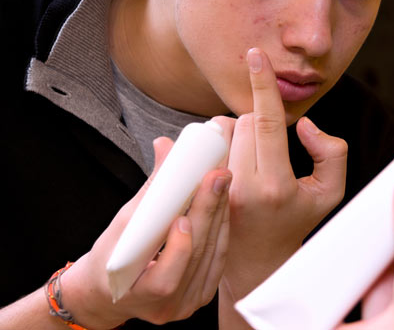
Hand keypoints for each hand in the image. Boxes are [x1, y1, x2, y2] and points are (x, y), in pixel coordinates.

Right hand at [59, 125, 232, 327]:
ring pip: (212, 256)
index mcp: (137, 296)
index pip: (165, 279)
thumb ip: (149, 191)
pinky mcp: (202, 294)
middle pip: (195, 258)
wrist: (109, 291)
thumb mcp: (120, 226)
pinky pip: (218, 258)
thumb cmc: (109, 258)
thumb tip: (166, 146)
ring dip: (219, 215)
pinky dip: (221, 228)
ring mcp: (188, 304)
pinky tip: (224, 202)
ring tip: (222, 181)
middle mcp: (167, 307)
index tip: (183, 216)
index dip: (177, 249)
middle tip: (217, 176)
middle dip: (208, 213)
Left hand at [221, 47, 347, 300]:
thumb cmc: (297, 221)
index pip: (268, 124)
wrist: (255, 264)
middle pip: (244, 122)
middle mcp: (242, 187)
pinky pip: (205, 146)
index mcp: (277, 185)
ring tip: (250, 158)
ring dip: (237, 131)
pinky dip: (220, 143)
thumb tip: (305, 125)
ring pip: (223, 131)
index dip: (262, 86)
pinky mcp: (199, 190)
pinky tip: (227, 162)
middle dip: (257, 120)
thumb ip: (332, 152)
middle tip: (268, 146)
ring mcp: (216, 191)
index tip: (254, 55)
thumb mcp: (331, 192)